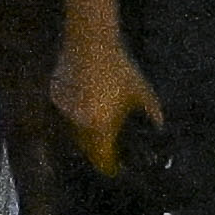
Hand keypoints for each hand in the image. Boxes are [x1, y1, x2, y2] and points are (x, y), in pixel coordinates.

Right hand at [43, 16, 154, 172]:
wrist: (90, 44)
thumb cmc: (120, 69)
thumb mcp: (141, 92)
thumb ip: (151, 113)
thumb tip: (160, 127)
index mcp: (99, 125)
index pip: (101, 156)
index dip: (108, 164)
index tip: (115, 170)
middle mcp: (77, 122)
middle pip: (86, 146)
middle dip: (97, 150)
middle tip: (109, 151)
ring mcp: (63, 110)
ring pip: (74, 130)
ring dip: (86, 133)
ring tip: (99, 129)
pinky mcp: (55, 96)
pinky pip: (66, 113)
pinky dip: (76, 114)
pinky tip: (87, 105)